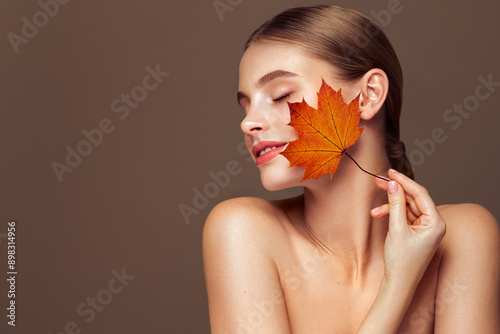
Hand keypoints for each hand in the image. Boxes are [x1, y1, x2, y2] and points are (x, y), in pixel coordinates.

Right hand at [371, 169, 445, 284]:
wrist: (399, 283)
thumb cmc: (401, 261)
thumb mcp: (396, 229)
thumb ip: (396, 204)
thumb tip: (393, 184)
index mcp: (436, 223)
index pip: (420, 194)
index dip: (404, 181)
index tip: (390, 172)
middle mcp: (434, 224)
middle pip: (414, 199)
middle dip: (395, 191)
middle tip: (379, 180)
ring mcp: (425, 228)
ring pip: (407, 207)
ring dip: (390, 205)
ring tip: (374, 208)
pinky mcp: (417, 232)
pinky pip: (404, 216)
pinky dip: (392, 214)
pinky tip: (378, 215)